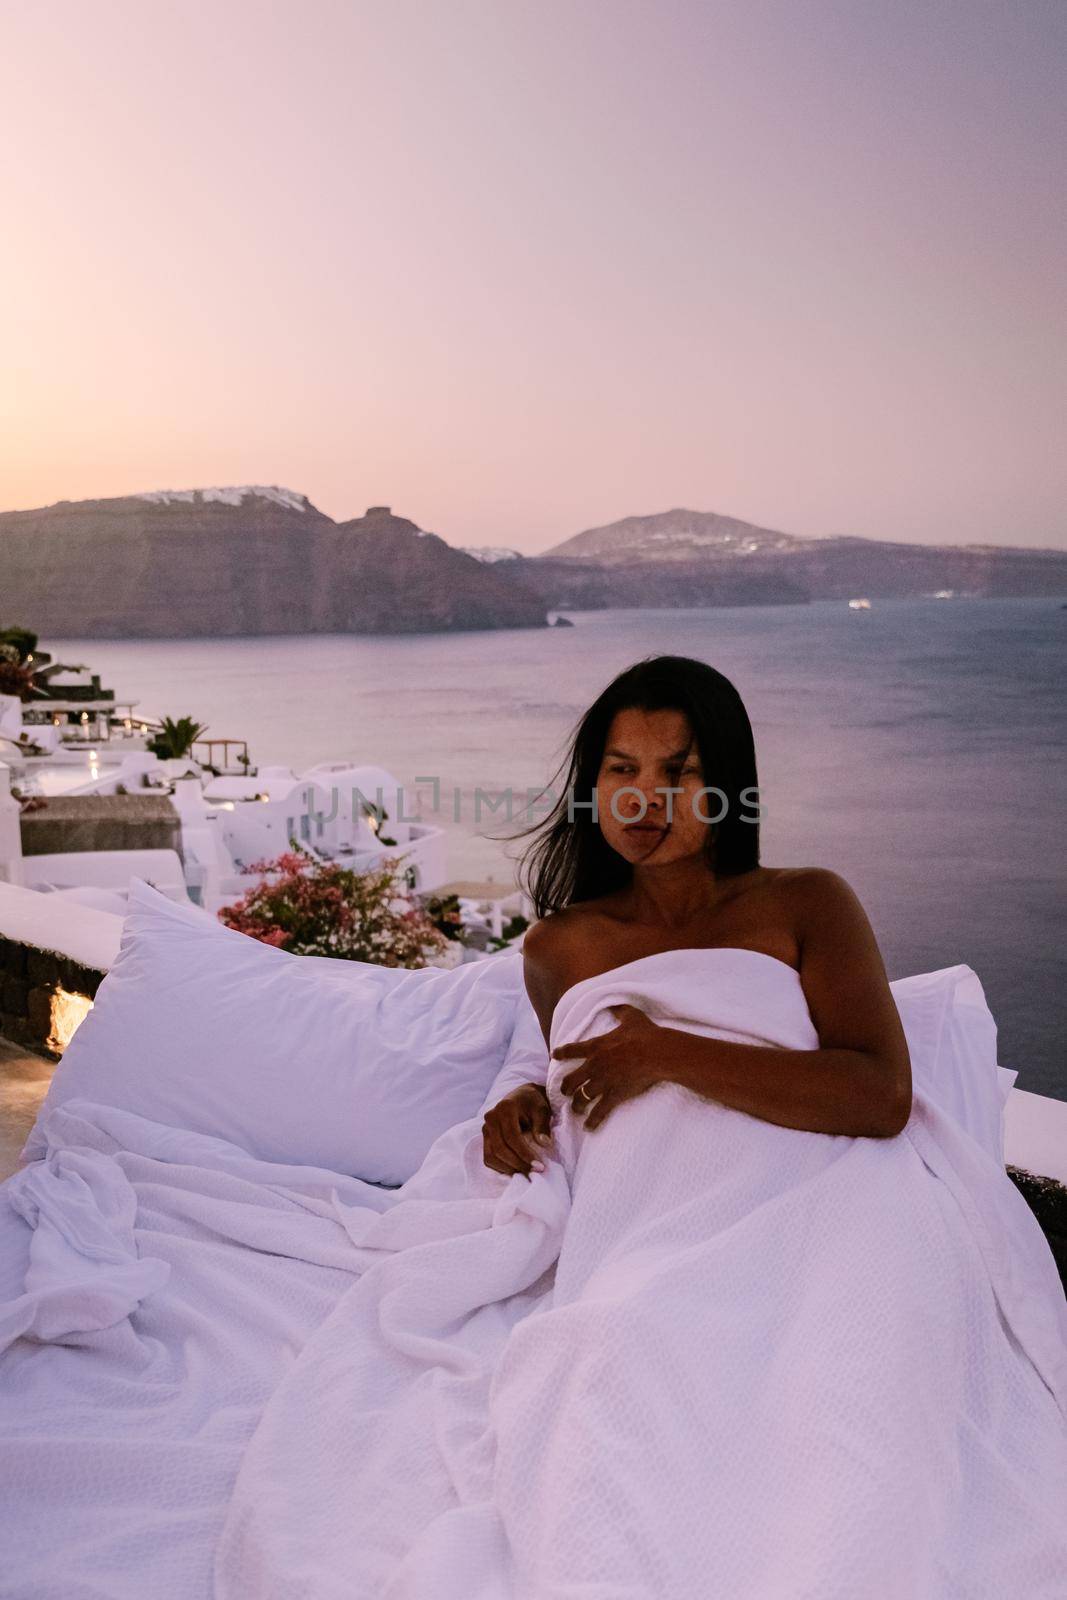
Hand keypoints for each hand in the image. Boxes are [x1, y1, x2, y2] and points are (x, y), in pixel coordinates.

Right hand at [481, 1082, 553, 1180]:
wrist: (522, 1097)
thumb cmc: (534, 1103)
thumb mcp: (542, 1110)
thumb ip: (542, 1126)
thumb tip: (544, 1143)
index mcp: (505, 1108)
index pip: (512, 1137)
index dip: (524, 1154)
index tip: (539, 1166)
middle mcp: (491, 1118)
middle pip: (500, 1148)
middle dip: (518, 1164)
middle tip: (534, 1172)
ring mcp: (485, 1128)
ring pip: (491, 1156)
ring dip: (509, 1168)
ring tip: (526, 1172)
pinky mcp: (485, 1138)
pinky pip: (488, 1158)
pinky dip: (501, 1167)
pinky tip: (517, 1169)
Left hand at [552, 1003, 667, 1131]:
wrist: (657, 1052)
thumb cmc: (645, 1034)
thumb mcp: (631, 1016)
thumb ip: (621, 1010)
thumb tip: (616, 1004)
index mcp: (596, 1046)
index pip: (573, 1050)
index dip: (562, 1053)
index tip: (554, 1055)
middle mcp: (595, 1065)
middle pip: (571, 1079)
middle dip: (566, 1087)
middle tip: (564, 1092)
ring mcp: (603, 1082)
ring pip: (581, 1097)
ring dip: (576, 1105)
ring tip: (575, 1110)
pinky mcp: (614, 1095)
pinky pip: (599, 1111)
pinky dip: (593, 1120)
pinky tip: (588, 1127)